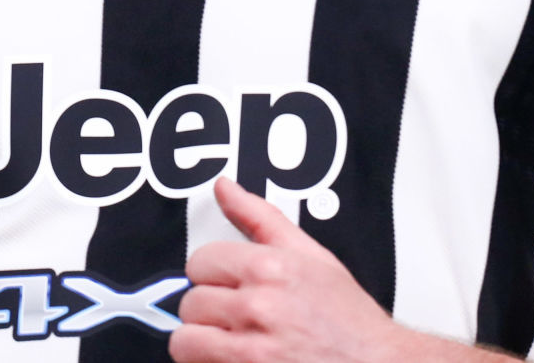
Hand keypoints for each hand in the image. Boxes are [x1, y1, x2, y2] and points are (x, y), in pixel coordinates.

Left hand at [170, 178, 411, 362]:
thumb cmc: (348, 320)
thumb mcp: (312, 256)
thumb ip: (260, 218)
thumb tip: (225, 189)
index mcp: (270, 269)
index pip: (200, 262)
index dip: (212, 275)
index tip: (227, 286)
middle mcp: (258, 308)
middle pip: (190, 302)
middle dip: (209, 311)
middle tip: (236, 318)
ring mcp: (252, 351)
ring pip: (185, 341)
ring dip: (202, 343)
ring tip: (230, 342)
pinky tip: (235, 361)